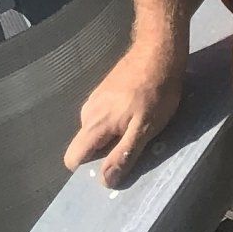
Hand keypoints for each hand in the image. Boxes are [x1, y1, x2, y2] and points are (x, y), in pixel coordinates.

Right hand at [64, 40, 184, 186]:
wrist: (160, 49)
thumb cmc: (156, 91)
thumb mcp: (145, 128)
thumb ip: (123, 155)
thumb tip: (104, 182)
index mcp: (93, 124)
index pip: (72, 159)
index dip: (89, 169)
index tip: (112, 168)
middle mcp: (88, 112)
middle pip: (86, 146)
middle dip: (105, 153)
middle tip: (132, 148)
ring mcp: (96, 98)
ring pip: (95, 131)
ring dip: (113, 136)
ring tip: (139, 128)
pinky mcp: (105, 89)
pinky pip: (103, 116)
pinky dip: (116, 121)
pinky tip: (138, 112)